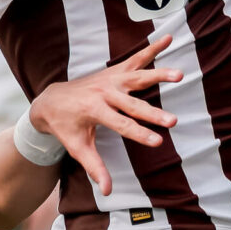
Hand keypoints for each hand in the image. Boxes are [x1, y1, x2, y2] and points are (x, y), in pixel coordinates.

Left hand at [27, 35, 181, 195]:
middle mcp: (104, 92)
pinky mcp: (115, 71)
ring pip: (138, 76)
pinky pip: (137, 58)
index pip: (121, 125)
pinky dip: (152, 48)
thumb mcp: (77, 147)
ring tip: (179, 75)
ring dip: (158, 75)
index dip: (139, 134)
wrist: (51, 99)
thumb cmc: (65, 126)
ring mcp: (111, 79)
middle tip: (173, 121)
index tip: (158, 142)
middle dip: (153, 113)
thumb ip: (94, 167)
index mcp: (94, 110)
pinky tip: (168, 38)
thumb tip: (107, 191)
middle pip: (133, 104)